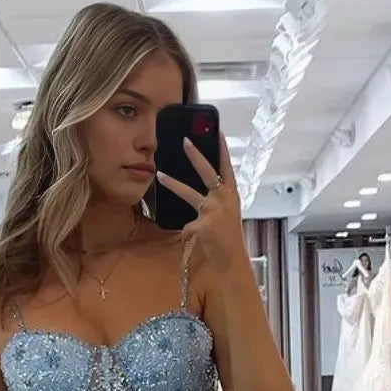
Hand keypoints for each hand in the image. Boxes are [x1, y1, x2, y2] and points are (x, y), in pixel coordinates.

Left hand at [156, 133, 245, 274]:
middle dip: (195, 155)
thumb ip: (215, 199)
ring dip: (172, 184)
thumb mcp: (226, 213)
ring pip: (188, 194)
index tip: (218, 131)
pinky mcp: (202, 225)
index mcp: (231, 194)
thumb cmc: (228, 236)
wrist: (231, 260)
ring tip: (159, 175)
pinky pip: (187, 225)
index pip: (227, 167)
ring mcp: (213, 211)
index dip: (223, 149)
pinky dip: (188, 232)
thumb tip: (199, 189)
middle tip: (184, 140)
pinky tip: (196, 239)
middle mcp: (223, 198)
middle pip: (207, 172)